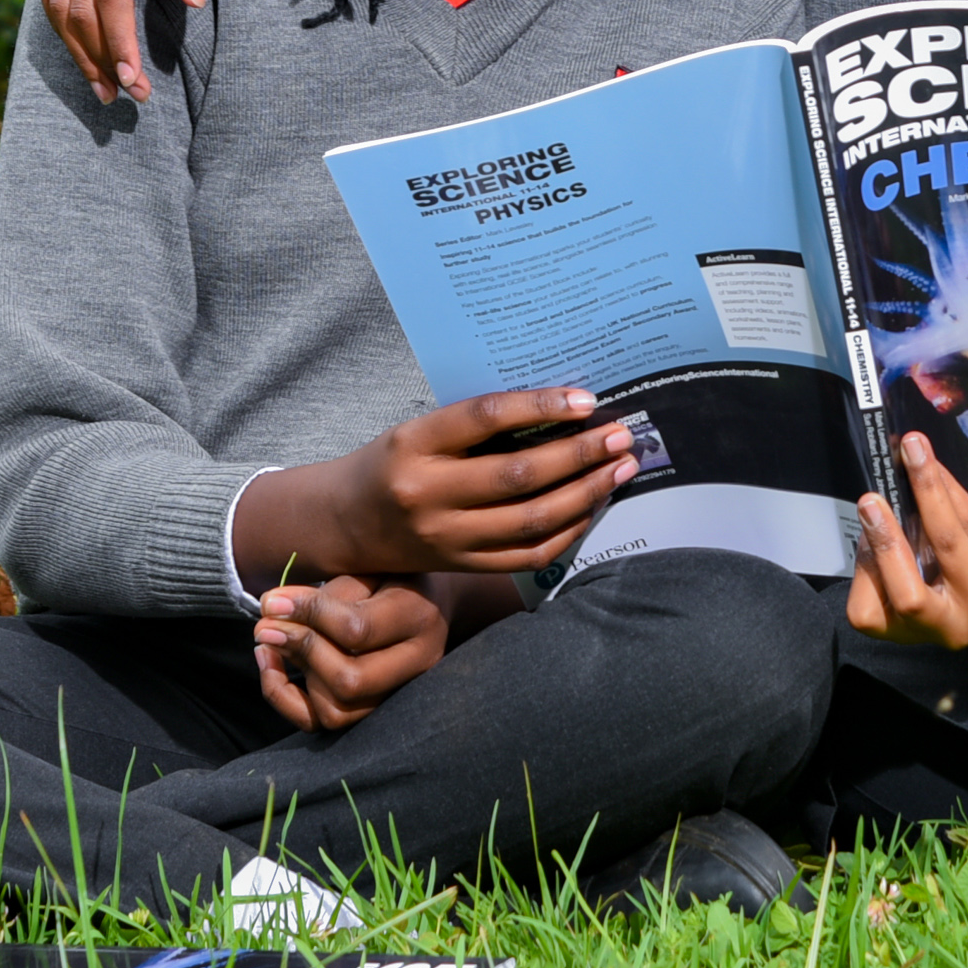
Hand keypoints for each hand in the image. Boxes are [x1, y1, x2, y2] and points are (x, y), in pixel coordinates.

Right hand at [42, 0, 213, 102]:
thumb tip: (193, 2)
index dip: (120, 45)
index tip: (137, 83)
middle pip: (79, 9)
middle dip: (101, 59)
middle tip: (127, 97)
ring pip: (56, 1)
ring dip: (76, 48)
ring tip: (101, 85)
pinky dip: (58, 18)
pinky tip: (76, 43)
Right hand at [234, 389, 636, 584]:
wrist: (348, 522)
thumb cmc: (395, 461)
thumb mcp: (421, 430)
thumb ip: (478, 425)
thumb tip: (561, 409)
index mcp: (414, 443)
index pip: (486, 417)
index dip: (540, 406)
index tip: (586, 400)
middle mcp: (428, 494)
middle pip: (519, 475)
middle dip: (580, 454)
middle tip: (620, 435)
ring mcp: (446, 538)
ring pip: (532, 519)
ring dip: (586, 492)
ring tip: (620, 468)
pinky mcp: (462, 566)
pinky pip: (528, 554)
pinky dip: (568, 530)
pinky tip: (592, 506)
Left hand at [252, 574, 446, 732]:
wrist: (420, 597)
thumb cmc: (388, 574)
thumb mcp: (368, 568)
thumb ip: (327, 592)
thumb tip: (271, 610)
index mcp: (418, 617)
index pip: (357, 629)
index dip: (308, 616)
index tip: (272, 601)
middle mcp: (417, 664)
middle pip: (349, 681)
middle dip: (300, 652)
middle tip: (265, 626)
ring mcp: (396, 694)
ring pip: (335, 711)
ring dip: (292, 678)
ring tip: (270, 643)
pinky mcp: (370, 710)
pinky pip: (321, 722)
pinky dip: (286, 699)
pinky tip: (272, 665)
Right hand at [844, 437, 967, 647]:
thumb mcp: (930, 570)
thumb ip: (903, 550)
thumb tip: (876, 502)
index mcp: (920, 629)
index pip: (870, 616)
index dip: (863, 574)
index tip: (863, 533)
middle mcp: (954, 627)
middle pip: (910, 598)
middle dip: (888, 544)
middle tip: (870, 500)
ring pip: (948, 544)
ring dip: (925, 489)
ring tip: (911, 449)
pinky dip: (951, 488)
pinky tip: (936, 464)